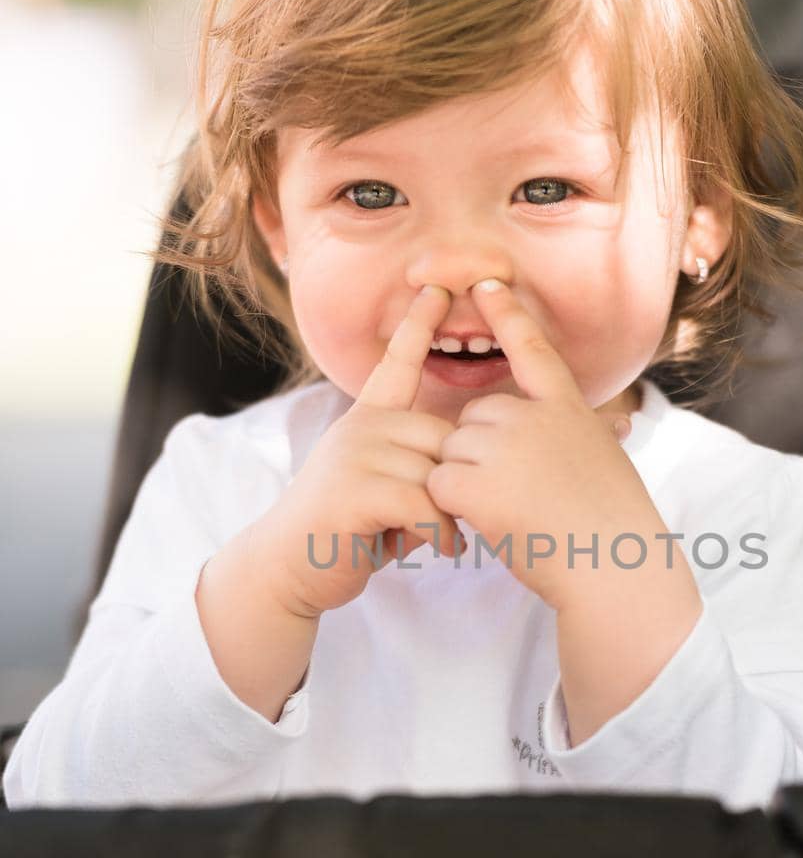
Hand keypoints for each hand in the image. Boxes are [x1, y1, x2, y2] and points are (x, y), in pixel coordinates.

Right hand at [250, 285, 464, 617]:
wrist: (288, 569)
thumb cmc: (346, 532)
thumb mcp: (382, 488)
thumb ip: (416, 468)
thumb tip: (459, 475)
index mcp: (367, 419)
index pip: (396, 364)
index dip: (418, 325)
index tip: (438, 288)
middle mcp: (361, 426)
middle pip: (447, 438)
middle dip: (456, 485)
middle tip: (444, 522)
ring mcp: (357, 453)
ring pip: (439, 474)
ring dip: (449, 516)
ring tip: (437, 540)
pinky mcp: (358, 489)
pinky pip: (426, 502)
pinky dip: (440, 532)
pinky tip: (438, 547)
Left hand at [425, 280, 662, 612]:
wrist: (612, 569)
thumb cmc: (617, 530)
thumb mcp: (610, 464)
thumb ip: (593, 435)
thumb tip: (623, 421)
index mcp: (569, 410)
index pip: (534, 352)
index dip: (508, 316)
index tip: (486, 284)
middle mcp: (534, 417)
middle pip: (474, 420)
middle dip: (479, 456)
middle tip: (522, 498)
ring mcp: (503, 446)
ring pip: (452, 452)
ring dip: (466, 485)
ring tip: (512, 515)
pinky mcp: (475, 482)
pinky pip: (438, 484)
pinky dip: (452, 509)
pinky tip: (487, 525)